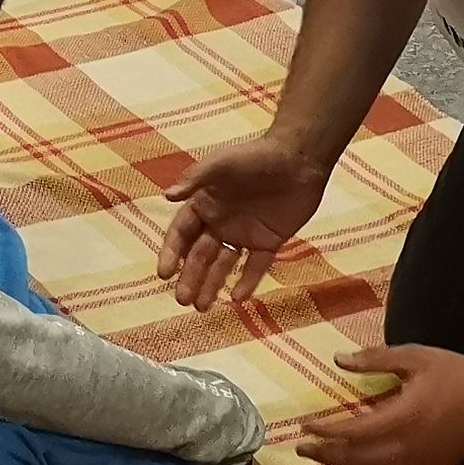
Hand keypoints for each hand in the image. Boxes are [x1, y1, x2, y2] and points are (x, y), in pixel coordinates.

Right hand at [158, 133, 333, 308]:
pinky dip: (247, 281)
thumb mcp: (221, 164)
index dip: (171, 253)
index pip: (181, 234)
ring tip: (202, 307)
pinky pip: (256, 266)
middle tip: (183, 300)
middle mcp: (219, 222)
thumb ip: (194, 180)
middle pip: (199, 255)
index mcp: (204, 204)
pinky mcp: (269, 241)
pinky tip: (237, 298)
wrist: (299, 158)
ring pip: (223, 265)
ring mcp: (244, 234)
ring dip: (211, 285)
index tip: (164, 274)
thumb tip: (166, 196)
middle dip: (189, 278)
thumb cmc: (255, 157)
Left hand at [302, 342, 463, 464]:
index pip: (351, 432)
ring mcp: (421, 460)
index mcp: (399, 419)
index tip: (304, 427)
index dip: (326, 431)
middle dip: (327, 455)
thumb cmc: (457, 374)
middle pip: (357, 459)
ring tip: (326, 459)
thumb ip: (375, 360)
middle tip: (303, 450)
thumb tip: (339, 360)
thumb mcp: (415, 357)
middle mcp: (406, 446)